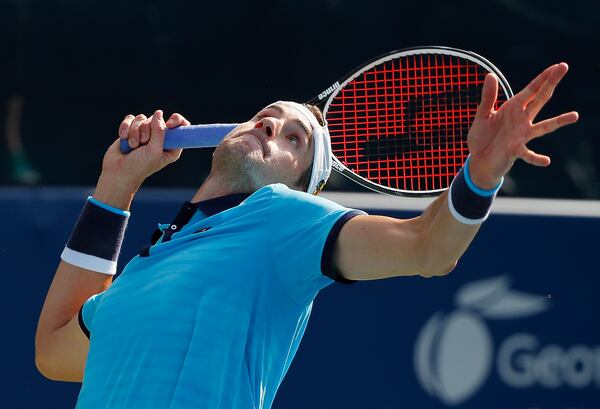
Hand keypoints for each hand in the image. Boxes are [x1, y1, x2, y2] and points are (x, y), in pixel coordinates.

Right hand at [93, 111, 189, 208]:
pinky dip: (126, 127)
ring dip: (135, 131)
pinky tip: (124, 138)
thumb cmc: (139, 166)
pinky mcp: (131, 130)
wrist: (118, 172)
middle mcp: (159, 138)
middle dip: (147, 130)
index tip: (169, 125)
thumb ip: (159, 130)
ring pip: (142, 118)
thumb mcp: (154, 150)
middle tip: (143, 143)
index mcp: (171, 146)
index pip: (181, 126)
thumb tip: (159, 113)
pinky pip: (130, 119)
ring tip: (132, 146)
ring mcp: (145, 133)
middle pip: (157, 119)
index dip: (177, 120)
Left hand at [467, 63, 578, 188]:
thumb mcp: (482, 115)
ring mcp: (522, 136)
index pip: (531, 90)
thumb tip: (490, 75)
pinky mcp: (516, 151)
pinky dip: (536, 158)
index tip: (558, 66)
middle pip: (540, 99)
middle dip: (551, 84)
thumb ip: (488, 97)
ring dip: (558, 121)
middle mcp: (522, 120)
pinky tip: (546, 160)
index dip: (543, 78)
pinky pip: (528, 154)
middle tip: (565, 67)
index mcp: (513, 108)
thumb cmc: (482, 137)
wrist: (478, 160)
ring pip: (544, 127)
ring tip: (575, 115)